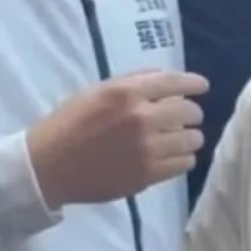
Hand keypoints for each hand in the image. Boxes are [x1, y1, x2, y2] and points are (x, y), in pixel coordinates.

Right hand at [27, 71, 208, 208]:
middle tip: (185, 119)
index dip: (194, 83)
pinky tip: (173, 156)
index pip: (175, 82)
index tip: (202, 86)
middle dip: (191, 114)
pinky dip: (184, 158)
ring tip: (179, 139)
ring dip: (189, 137)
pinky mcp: (148, 174)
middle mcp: (141, 117)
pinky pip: (185, 163)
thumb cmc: (69, 124)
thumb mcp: (97, 92)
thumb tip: (166, 77)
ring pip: (193, 139)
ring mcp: (147, 148)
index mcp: (126, 93)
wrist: (47, 166)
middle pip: (190, 112)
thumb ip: (133, 82)